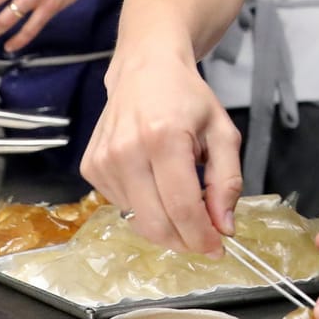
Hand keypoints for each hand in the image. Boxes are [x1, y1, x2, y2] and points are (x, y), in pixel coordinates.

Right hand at [81, 52, 240, 254]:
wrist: (145, 69)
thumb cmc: (189, 99)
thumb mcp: (223, 132)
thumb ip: (228, 181)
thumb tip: (224, 227)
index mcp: (164, 138)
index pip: (181, 206)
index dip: (200, 237)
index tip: (217, 249)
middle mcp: (126, 151)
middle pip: (155, 222)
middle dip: (184, 241)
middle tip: (204, 240)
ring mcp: (103, 160)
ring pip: (138, 220)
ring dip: (166, 225)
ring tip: (182, 201)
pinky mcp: (90, 167)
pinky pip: (122, 206)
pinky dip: (145, 208)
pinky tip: (156, 185)